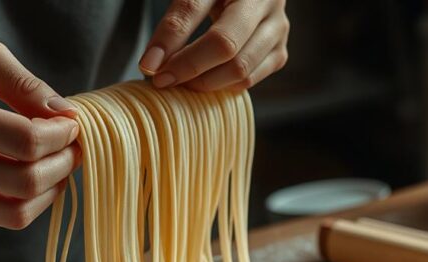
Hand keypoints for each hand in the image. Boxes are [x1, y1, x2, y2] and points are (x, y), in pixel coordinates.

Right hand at [0, 18, 79, 228]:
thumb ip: (24, 84)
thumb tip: (67, 115)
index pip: (25, 143)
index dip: (62, 135)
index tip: (72, 121)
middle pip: (26, 183)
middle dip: (64, 163)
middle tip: (73, 143)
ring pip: (17, 213)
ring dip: (50, 190)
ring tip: (57, 160)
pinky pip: (0, 215)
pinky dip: (26, 198)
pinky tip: (30, 170)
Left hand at [139, 0, 289, 91]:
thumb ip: (176, 20)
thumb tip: (152, 64)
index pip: (194, 8)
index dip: (169, 39)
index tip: (147, 65)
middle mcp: (266, 0)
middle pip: (225, 45)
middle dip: (188, 67)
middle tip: (162, 80)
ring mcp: (278, 28)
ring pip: (240, 69)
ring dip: (204, 82)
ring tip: (180, 82)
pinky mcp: (280, 52)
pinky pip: (250, 80)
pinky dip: (222, 86)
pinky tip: (202, 81)